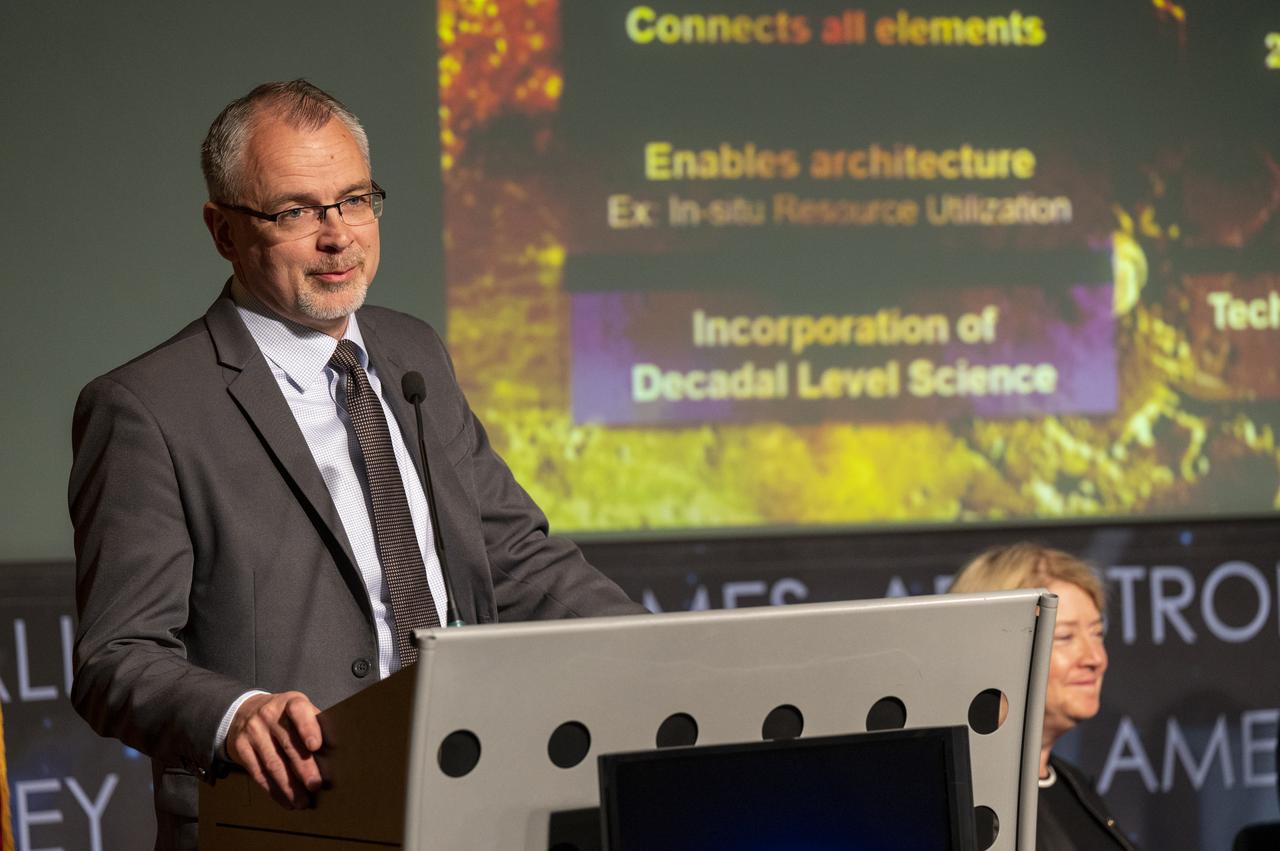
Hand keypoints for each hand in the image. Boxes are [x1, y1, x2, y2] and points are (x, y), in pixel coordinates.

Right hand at [226, 691, 323, 808]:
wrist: (245, 712)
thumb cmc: (285, 716)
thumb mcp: (300, 710)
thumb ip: (317, 724)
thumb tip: (336, 750)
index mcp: (291, 702)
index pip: (299, 711)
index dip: (308, 728)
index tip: (315, 746)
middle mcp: (269, 714)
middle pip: (288, 744)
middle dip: (304, 767)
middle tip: (315, 785)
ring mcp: (253, 731)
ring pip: (273, 763)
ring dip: (289, 786)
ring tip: (302, 801)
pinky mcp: (241, 748)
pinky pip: (258, 773)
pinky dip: (273, 790)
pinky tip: (286, 801)